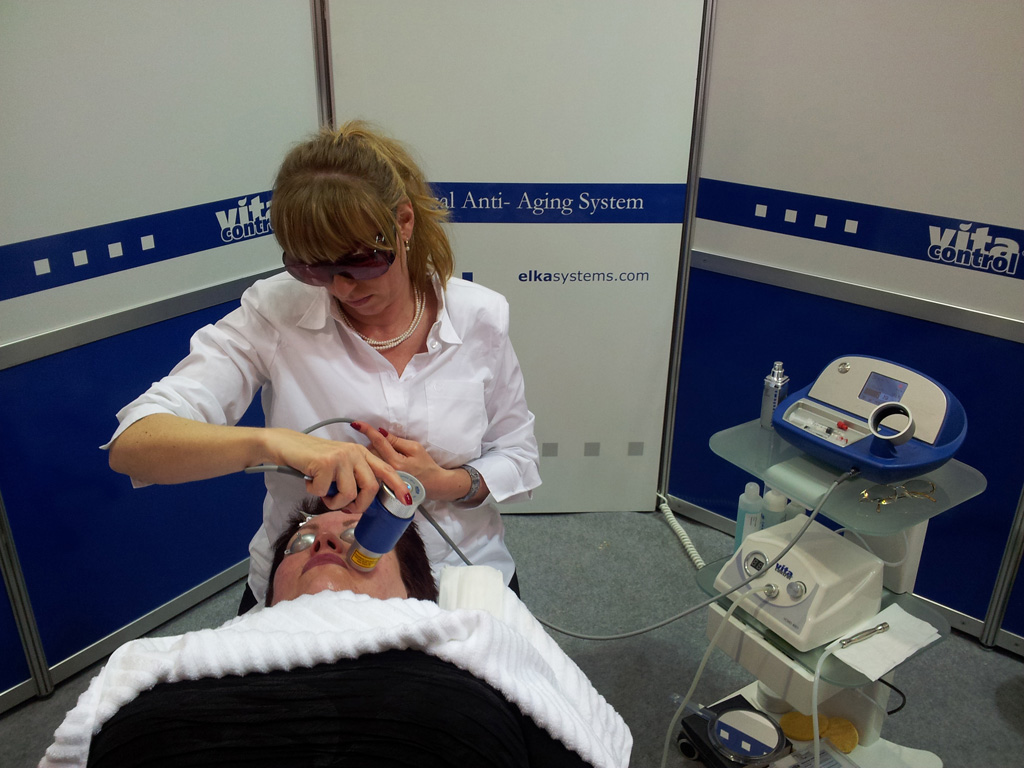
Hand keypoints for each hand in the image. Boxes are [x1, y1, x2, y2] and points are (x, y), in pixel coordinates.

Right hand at [264, 427, 408, 512]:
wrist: (286, 446)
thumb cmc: (312, 460)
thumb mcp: (339, 465)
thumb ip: (353, 477)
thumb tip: (361, 502)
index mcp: (361, 453)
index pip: (386, 470)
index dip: (398, 486)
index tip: (406, 500)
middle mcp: (354, 453)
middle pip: (371, 488)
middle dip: (359, 506)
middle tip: (344, 507)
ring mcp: (341, 457)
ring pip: (349, 494)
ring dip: (334, 502)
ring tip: (323, 493)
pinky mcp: (326, 463)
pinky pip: (325, 492)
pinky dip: (315, 493)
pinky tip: (310, 481)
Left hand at [352, 422, 463, 501]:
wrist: (433, 485)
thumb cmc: (426, 465)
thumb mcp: (415, 448)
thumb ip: (396, 441)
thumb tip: (380, 432)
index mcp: (396, 461)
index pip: (379, 442)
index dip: (367, 430)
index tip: (355, 423)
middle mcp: (386, 471)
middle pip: (371, 451)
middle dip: (374, 443)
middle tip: (386, 443)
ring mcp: (383, 479)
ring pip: (370, 459)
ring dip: (373, 452)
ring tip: (386, 454)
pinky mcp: (382, 484)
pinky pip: (372, 468)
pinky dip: (374, 461)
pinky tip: (382, 462)